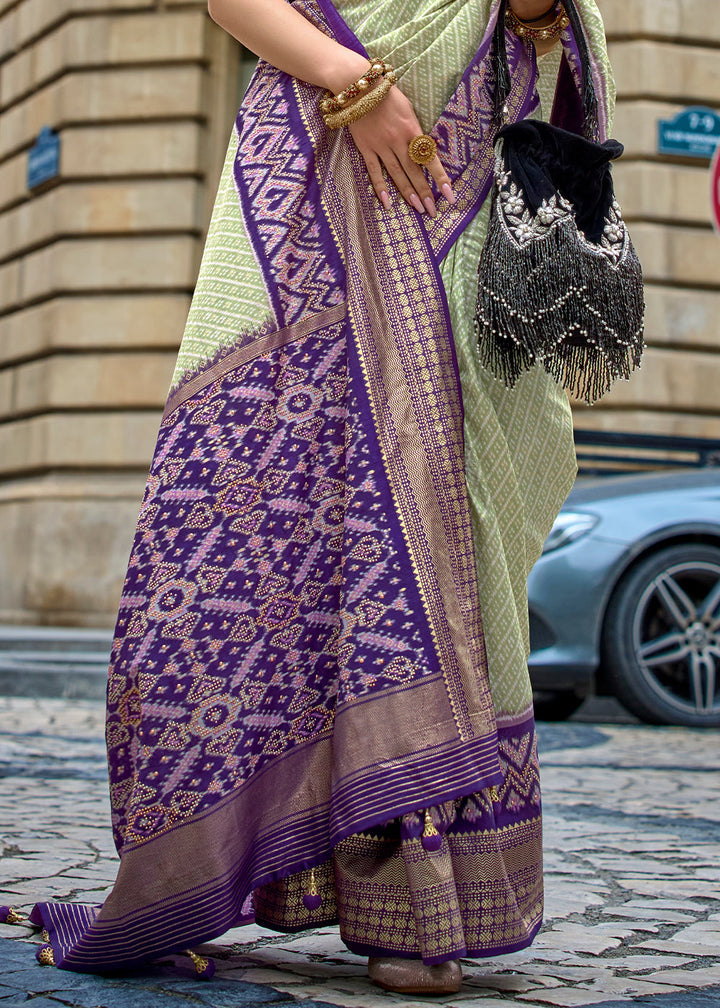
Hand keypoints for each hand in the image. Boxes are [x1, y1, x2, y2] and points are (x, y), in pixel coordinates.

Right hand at [347, 84, 454, 216]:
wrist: (359, 87)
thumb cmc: (387, 96)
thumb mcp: (408, 109)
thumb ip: (416, 131)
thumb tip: (424, 150)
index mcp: (412, 130)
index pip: (430, 158)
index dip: (440, 178)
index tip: (448, 195)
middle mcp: (399, 141)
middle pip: (414, 171)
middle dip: (425, 192)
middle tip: (432, 211)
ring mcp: (381, 146)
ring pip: (397, 174)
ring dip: (408, 193)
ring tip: (417, 209)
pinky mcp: (366, 148)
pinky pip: (375, 172)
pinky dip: (381, 188)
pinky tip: (387, 203)